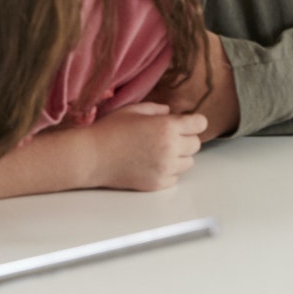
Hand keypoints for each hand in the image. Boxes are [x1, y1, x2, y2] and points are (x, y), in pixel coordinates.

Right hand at [88, 101, 204, 191]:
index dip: (194, 122)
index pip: (200, 124)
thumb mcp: (134, 110)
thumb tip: (171, 112)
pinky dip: (169, 171)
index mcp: (167, 126)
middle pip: (196, 144)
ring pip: (188, 162)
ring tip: (160, 152)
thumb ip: (157, 109)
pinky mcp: (157, 184)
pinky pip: (175, 177)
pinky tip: (153, 164)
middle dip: (186, 139)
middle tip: (169, 138)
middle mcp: (170, 148)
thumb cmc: (110, 130)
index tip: (187, 123)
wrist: (91, 157)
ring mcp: (164, 168)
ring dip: (179, 156)